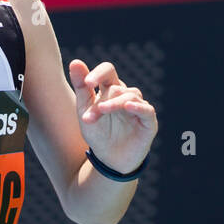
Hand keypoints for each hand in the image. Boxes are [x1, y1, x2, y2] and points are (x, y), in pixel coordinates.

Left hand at [69, 59, 156, 174]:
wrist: (109, 161)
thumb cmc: (98, 134)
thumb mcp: (85, 111)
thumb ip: (82, 88)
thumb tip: (75, 62)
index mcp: (110, 90)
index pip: (108, 71)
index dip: (98, 74)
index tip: (87, 83)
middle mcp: (126, 95)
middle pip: (117, 87)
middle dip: (102, 100)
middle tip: (89, 115)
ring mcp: (138, 108)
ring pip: (130, 95)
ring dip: (114, 103)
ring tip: (102, 111)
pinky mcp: (148, 122)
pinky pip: (146, 109)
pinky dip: (137, 106)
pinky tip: (128, 106)